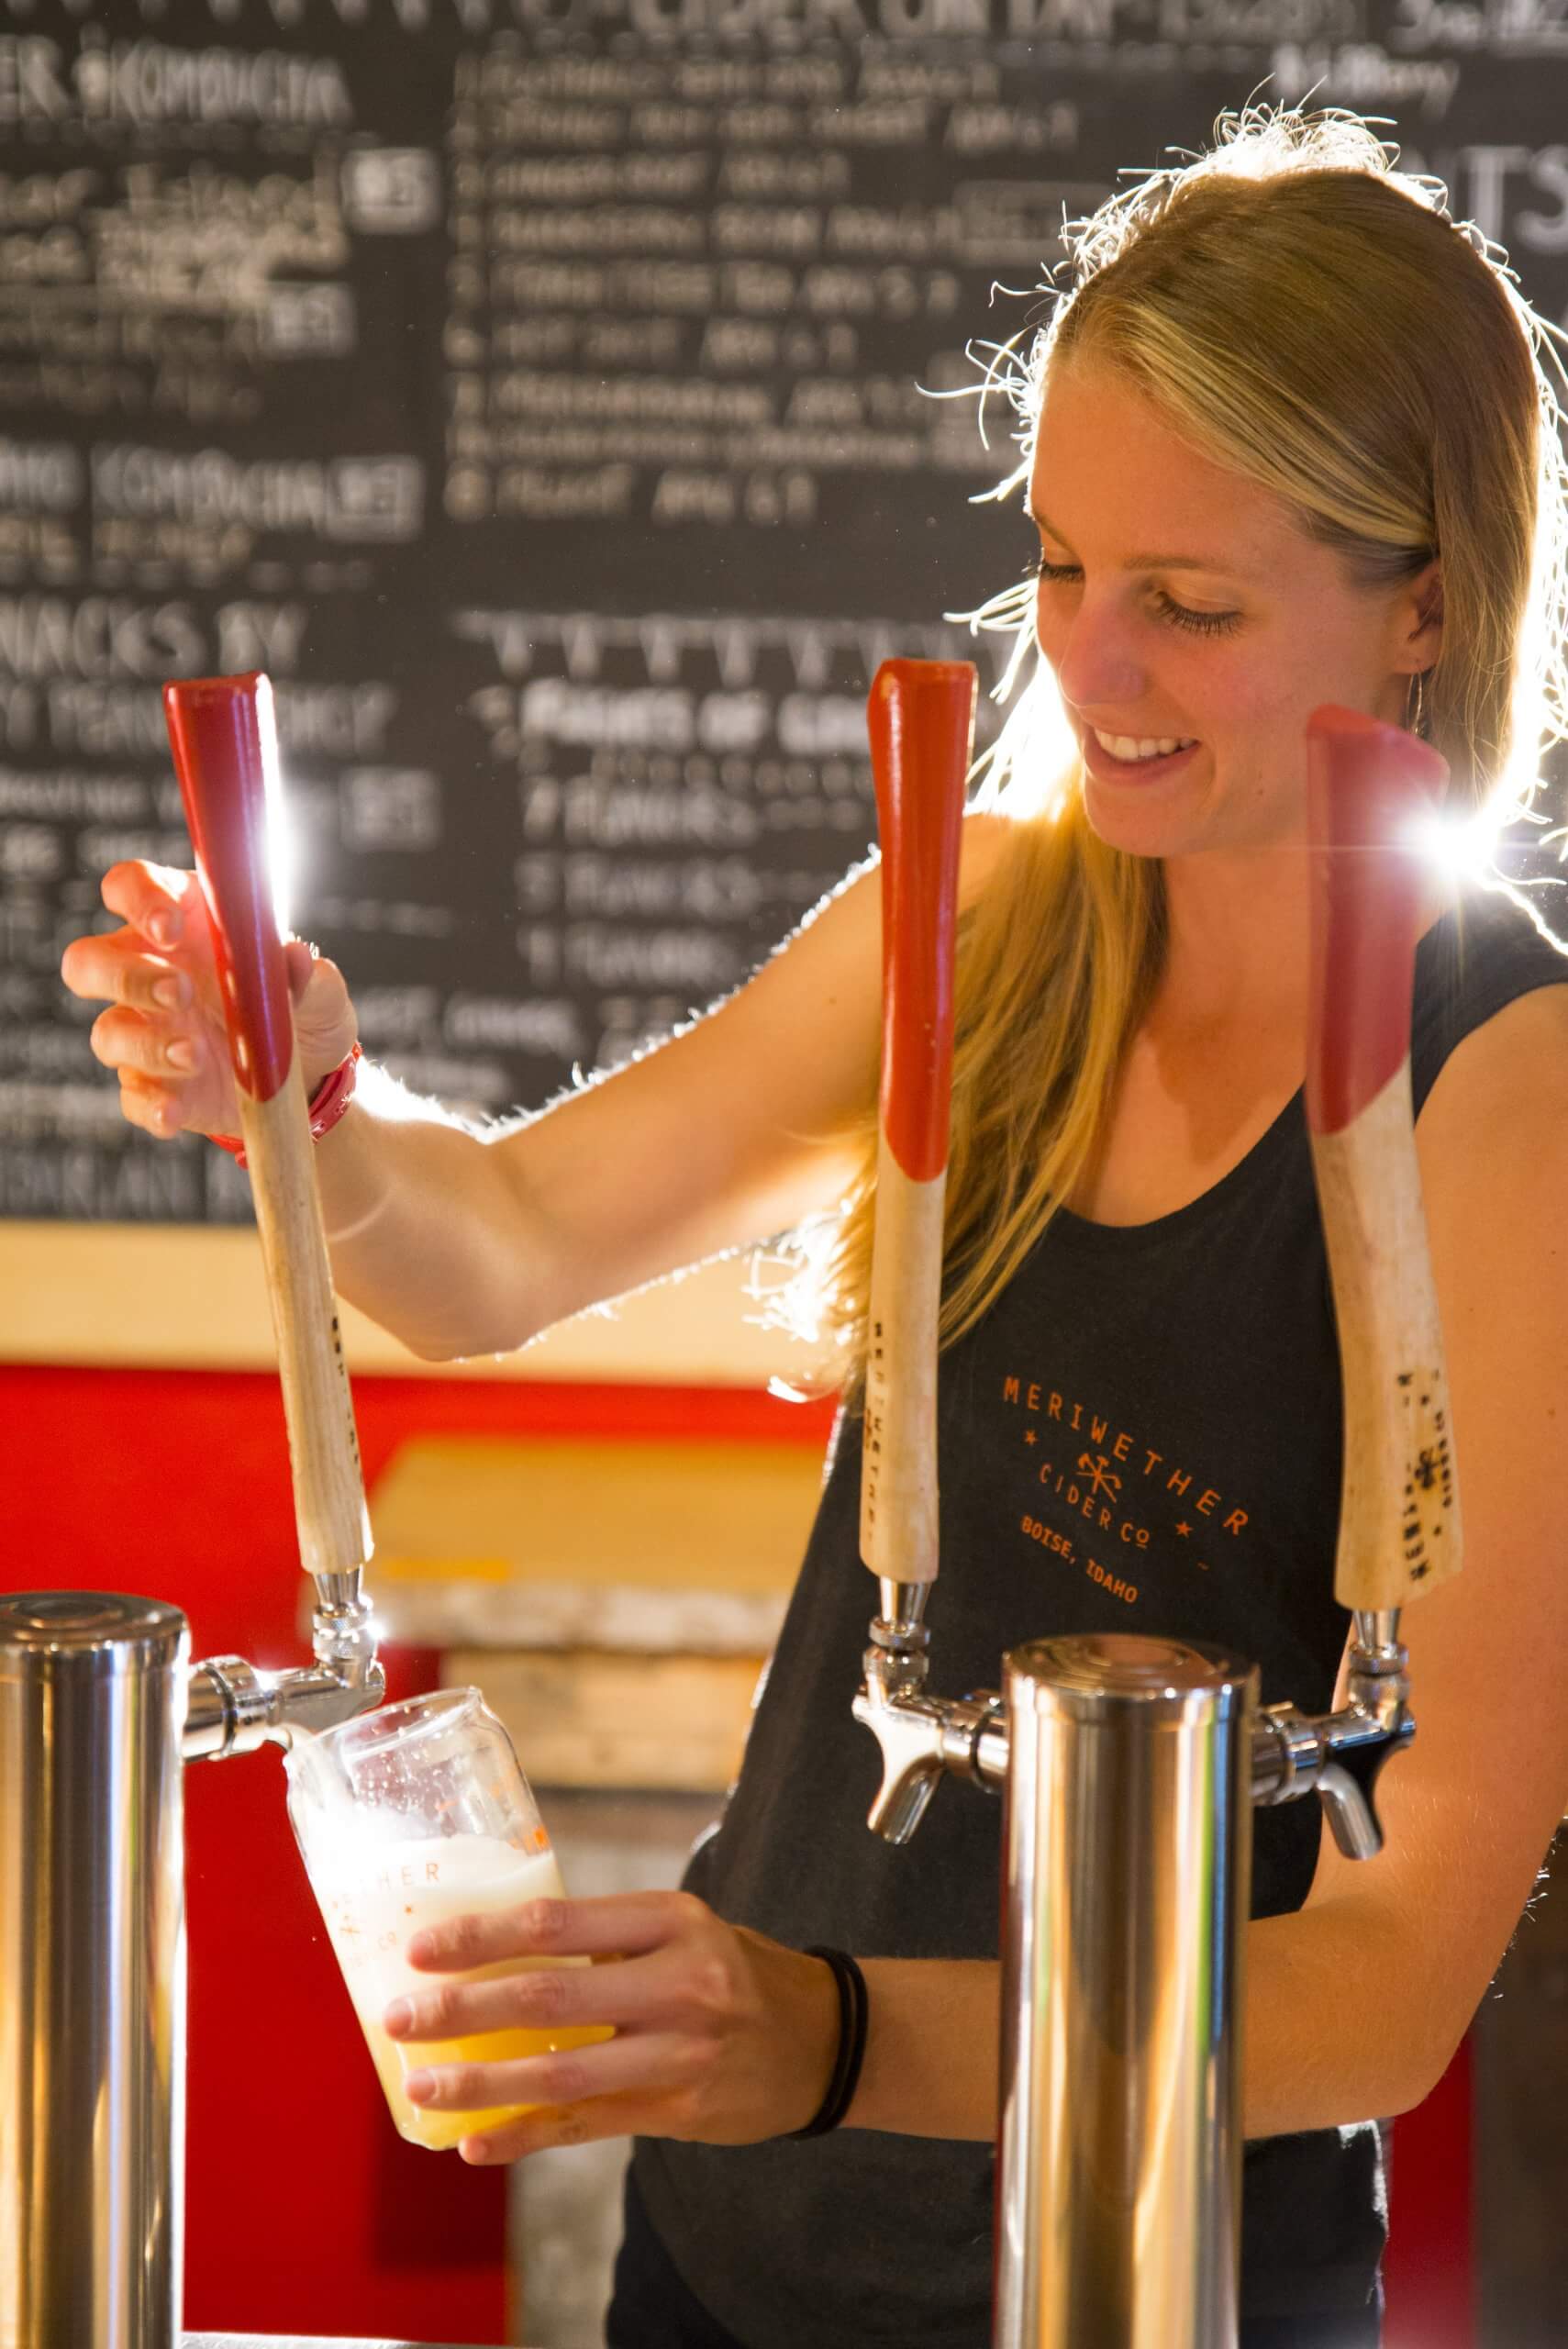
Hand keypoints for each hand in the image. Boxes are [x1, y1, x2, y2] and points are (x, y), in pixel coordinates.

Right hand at [60, 860, 357, 1141]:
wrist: (311, 1075)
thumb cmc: (302, 1005)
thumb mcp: (320, 987)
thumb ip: (306, 972)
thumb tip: (295, 958)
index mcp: (183, 923)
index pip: (129, 887)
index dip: (138, 898)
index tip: (170, 927)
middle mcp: (149, 971)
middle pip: (89, 961)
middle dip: (127, 976)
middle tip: (181, 993)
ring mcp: (146, 1031)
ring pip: (108, 1032)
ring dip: (146, 1043)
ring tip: (196, 1054)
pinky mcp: (154, 1085)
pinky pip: (132, 1096)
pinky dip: (150, 1105)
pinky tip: (175, 1112)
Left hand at [383, 1888, 840, 2164]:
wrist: (824, 2038)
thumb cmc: (734, 1970)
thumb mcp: (683, 1928)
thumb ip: (606, 1938)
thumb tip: (495, 1948)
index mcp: (670, 1920)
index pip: (558, 1925)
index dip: (483, 1938)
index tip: (421, 1947)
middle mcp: (679, 1983)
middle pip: (550, 2000)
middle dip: (463, 2011)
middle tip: (401, 2018)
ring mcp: (680, 2053)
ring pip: (561, 2075)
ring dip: (480, 2082)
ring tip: (421, 2086)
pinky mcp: (679, 2109)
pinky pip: (586, 2127)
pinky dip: (524, 2137)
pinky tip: (476, 2142)